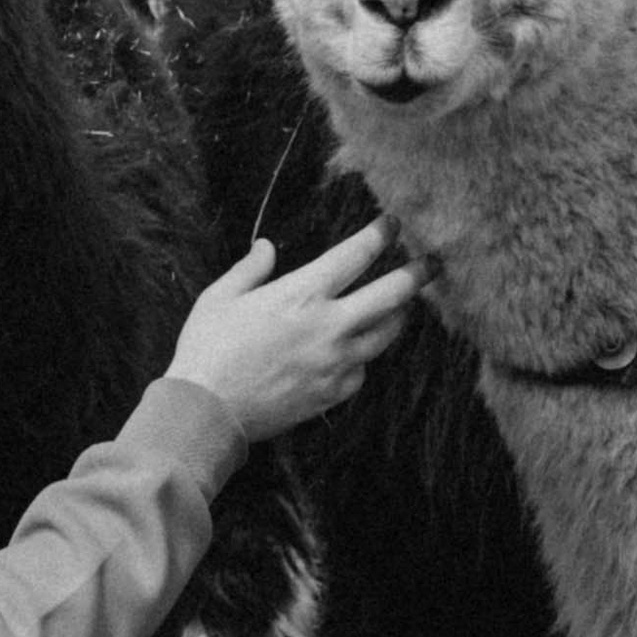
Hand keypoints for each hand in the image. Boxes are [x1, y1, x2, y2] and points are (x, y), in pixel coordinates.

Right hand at [165, 217, 422, 445]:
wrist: (208, 412)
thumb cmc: (206, 350)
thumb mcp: (218, 297)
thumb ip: (250, 269)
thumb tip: (267, 247)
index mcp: (302, 293)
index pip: (356, 254)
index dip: (380, 234)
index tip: (391, 223)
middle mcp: (330, 325)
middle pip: (393, 294)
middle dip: (416, 274)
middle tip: (430, 264)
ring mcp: (337, 362)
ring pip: (387, 333)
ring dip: (398, 315)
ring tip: (401, 306)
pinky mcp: (335, 393)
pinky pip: (363, 369)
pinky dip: (362, 357)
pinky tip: (354, 352)